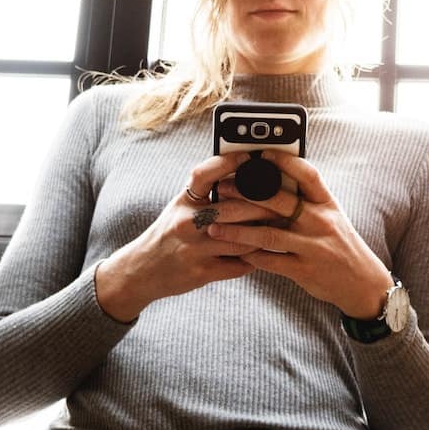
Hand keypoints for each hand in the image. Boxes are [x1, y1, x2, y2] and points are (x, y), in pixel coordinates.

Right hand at [95, 153, 266, 320]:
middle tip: (286, 202)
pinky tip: (266, 254)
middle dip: (265, 206)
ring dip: (264, 235)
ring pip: (243, 239)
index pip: (204, 174)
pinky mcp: (202, 272)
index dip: (228, 162)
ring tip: (282, 229)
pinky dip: (255, 259)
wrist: (142, 270)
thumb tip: (246, 176)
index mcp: (183, 201)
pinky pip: (239, 264)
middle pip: (235, 209)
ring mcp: (194, 249)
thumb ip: (207, 194)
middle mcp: (186, 222)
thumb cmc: (169, 233)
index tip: (250, 157)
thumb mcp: (180, 206)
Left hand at [206, 155, 392, 318]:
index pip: (307, 175)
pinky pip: (269, 260)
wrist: (361, 282)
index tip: (261, 154)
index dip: (284, 162)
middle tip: (221, 190)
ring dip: (236, 230)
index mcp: (328, 203)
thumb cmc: (339, 244)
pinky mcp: (304, 270)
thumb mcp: (331, 216)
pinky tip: (232, 251)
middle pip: (278, 201)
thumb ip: (306, 201)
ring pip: (267, 234)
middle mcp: (321, 221)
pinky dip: (249, 255)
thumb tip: (272, 181)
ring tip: (214, 227)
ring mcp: (313, 247)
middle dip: (245, 194)